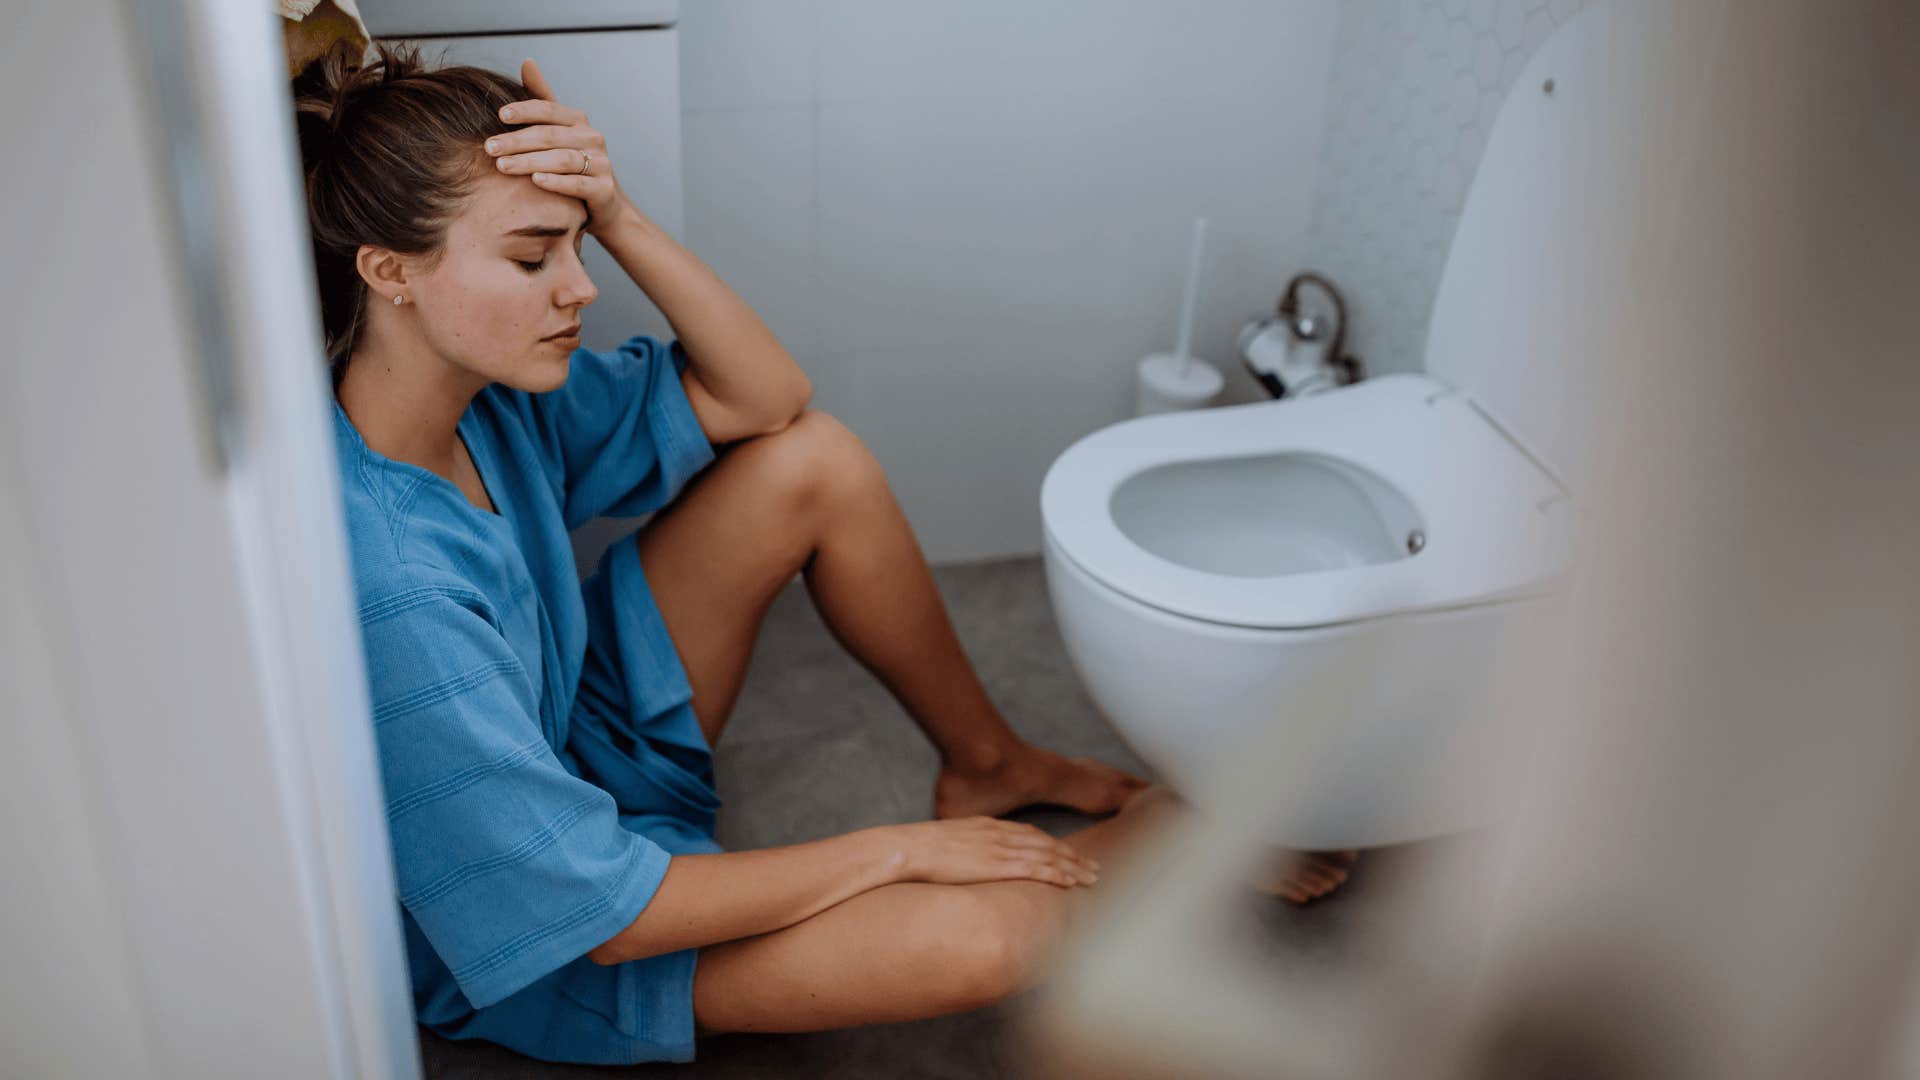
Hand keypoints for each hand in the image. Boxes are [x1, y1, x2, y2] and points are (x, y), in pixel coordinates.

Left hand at [485, 58, 633, 235]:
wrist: (605, 203)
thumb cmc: (574, 164)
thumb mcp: (560, 131)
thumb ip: (543, 99)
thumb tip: (527, 62)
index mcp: (578, 121)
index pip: (549, 109)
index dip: (525, 110)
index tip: (499, 115)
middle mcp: (592, 138)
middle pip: (550, 135)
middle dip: (517, 141)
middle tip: (489, 147)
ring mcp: (601, 164)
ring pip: (562, 159)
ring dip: (530, 161)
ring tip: (503, 166)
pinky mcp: (604, 189)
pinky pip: (578, 184)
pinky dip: (557, 182)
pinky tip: (535, 181)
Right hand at [880, 817, 1100, 889]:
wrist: (907, 848)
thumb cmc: (918, 851)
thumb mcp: (947, 844)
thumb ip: (964, 851)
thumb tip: (967, 865)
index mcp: (988, 826)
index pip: (1030, 834)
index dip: (1053, 844)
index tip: (1068, 853)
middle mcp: (999, 833)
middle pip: (1046, 843)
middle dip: (1072, 855)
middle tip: (1093, 866)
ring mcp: (1000, 848)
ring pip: (1048, 855)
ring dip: (1073, 865)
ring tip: (1092, 877)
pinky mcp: (997, 864)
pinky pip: (1035, 869)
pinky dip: (1057, 874)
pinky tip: (1071, 882)